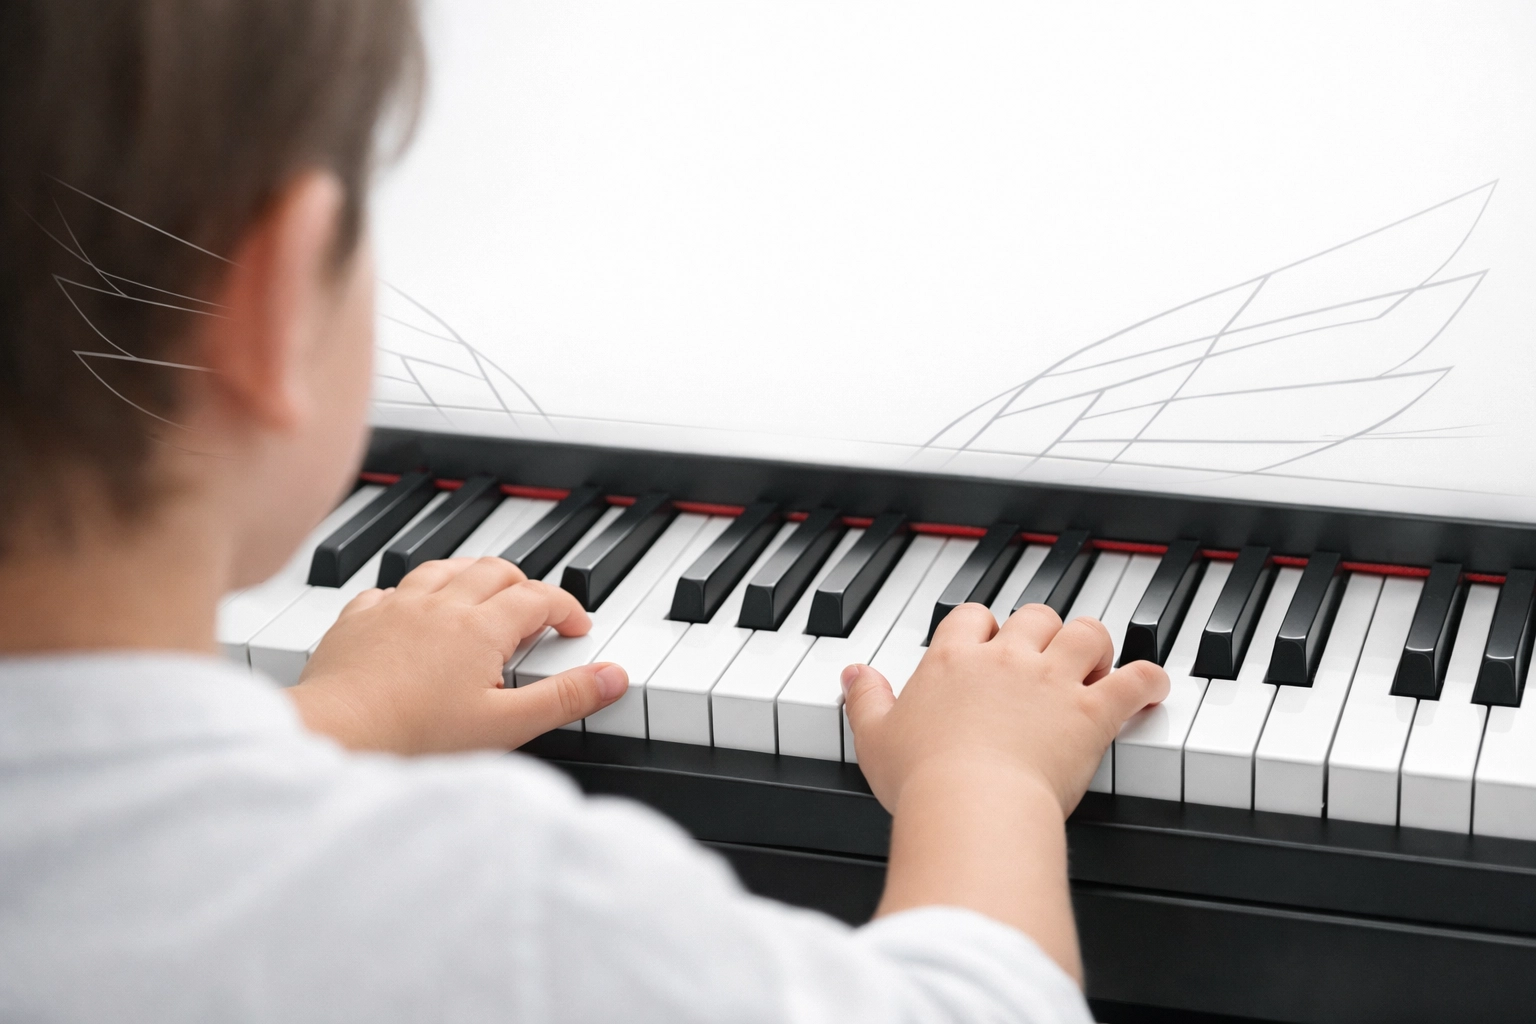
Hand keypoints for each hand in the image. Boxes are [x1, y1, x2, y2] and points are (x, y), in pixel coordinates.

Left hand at [288, 557, 628, 753]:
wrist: (336, 735)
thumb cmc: (415, 737)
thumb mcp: (506, 726)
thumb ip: (564, 699)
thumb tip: (613, 677)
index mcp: (481, 627)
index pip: (538, 598)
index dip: (566, 608)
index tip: (576, 627)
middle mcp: (440, 605)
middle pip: (494, 571)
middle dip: (523, 584)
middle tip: (536, 612)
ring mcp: (395, 607)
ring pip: (443, 568)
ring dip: (471, 576)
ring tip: (482, 596)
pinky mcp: (358, 620)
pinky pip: (391, 588)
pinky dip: (413, 594)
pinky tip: (412, 611)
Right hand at [842, 603, 1167, 817]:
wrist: (970, 804)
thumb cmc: (922, 779)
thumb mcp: (874, 738)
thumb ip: (865, 699)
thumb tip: (852, 673)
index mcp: (953, 661)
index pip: (972, 618)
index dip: (983, 627)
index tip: (987, 642)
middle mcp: (1006, 660)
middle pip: (1034, 616)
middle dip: (1043, 630)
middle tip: (1046, 651)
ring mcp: (1053, 681)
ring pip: (1086, 632)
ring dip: (1095, 642)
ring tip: (1098, 659)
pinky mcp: (1091, 711)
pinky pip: (1134, 680)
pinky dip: (1148, 679)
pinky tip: (1153, 684)